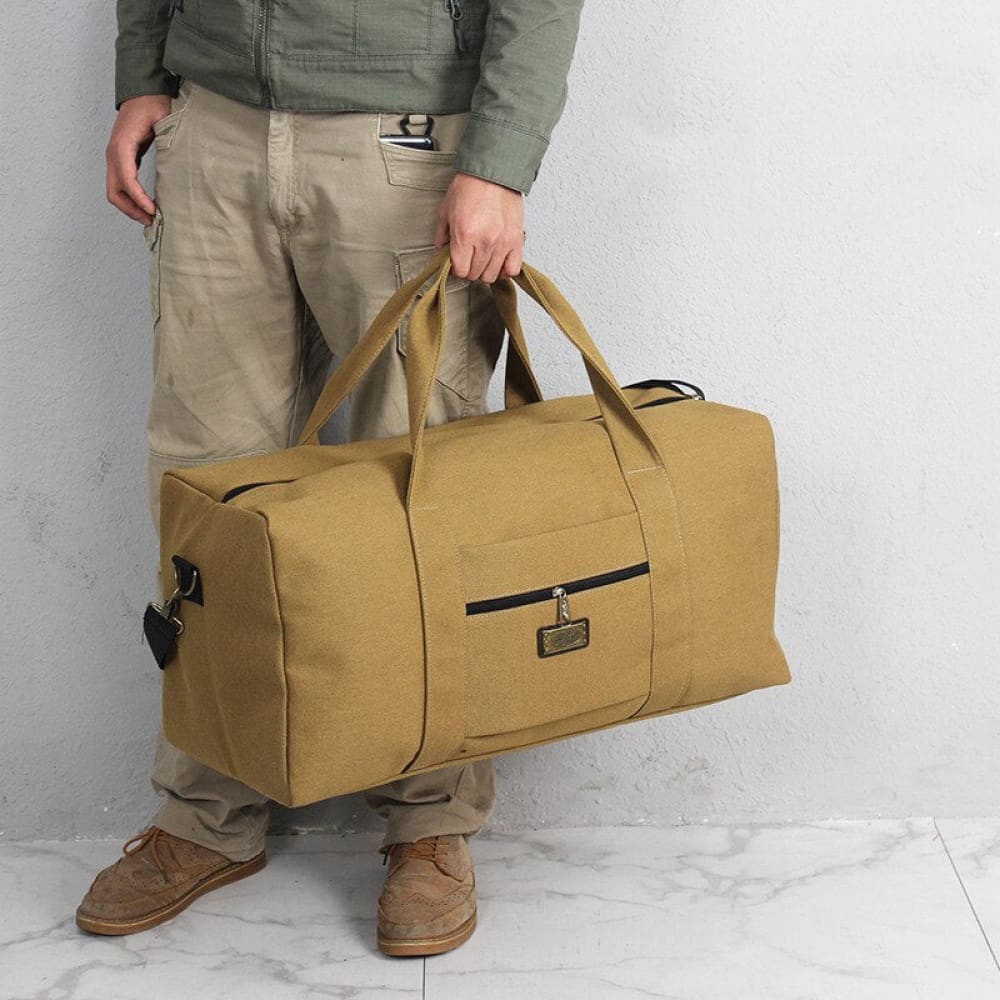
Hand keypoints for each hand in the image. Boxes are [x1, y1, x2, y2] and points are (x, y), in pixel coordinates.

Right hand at [106, 94, 172, 224]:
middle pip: (114, 191)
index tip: (154, 211)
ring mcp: (114, 156)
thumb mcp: (164, 120)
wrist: (142, 91)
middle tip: (153, 221)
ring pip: (115, 191)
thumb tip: (177, 164)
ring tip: (150, 218)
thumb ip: (168, 140)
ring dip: (130, 207)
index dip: (139, 199)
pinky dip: (130, 198)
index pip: (126, 179)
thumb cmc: (153, 103)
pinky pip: (120, 184)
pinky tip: (146, 205)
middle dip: (132, 209)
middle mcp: (113, 152)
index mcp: (122, 144)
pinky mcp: (120, 159)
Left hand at [434, 173, 524, 282]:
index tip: (458, 263)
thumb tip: (441, 249)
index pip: (460, 271)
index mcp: (464, 235)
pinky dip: (505, 269)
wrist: (493, 172)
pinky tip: (500, 261)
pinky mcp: (516, 240)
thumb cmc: (471, 186)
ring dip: (486, 271)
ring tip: (484, 260)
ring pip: (493, 274)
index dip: (457, 269)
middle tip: (470, 259)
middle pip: (476, 274)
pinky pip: (513, 268)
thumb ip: (442, 234)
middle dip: (470, 270)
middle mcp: (484, 242)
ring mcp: (502, 242)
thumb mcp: (446, 209)